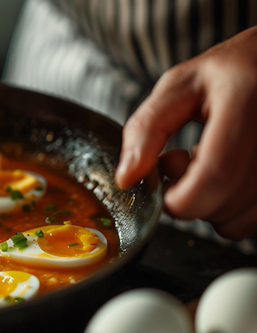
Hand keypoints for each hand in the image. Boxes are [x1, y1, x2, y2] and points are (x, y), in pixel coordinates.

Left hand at [115, 26, 256, 238]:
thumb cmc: (227, 73)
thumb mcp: (179, 86)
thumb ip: (147, 129)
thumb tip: (127, 178)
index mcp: (247, 100)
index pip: (216, 174)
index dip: (179, 196)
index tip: (161, 185)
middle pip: (225, 203)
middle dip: (187, 199)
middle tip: (180, 163)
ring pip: (239, 220)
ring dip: (209, 205)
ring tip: (208, 163)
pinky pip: (253, 220)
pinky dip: (231, 208)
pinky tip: (227, 174)